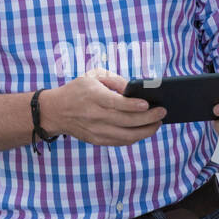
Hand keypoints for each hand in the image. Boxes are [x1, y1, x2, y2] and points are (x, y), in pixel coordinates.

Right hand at [40, 68, 165, 146]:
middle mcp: (94, 115)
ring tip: (158, 123)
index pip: (115, 103)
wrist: (55, 111)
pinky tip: (144, 130)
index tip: (148, 104)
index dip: (133, 105)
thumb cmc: (78, 90)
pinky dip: (135, 137)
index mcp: (93, 96)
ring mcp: (95, 130)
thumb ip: (115, 80)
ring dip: (146, 131)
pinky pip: (120, 142)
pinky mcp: (96, 140)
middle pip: (126, 121)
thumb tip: (135, 89)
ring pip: (126, 136)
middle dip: (148, 118)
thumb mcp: (92, 76)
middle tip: (162, 113)